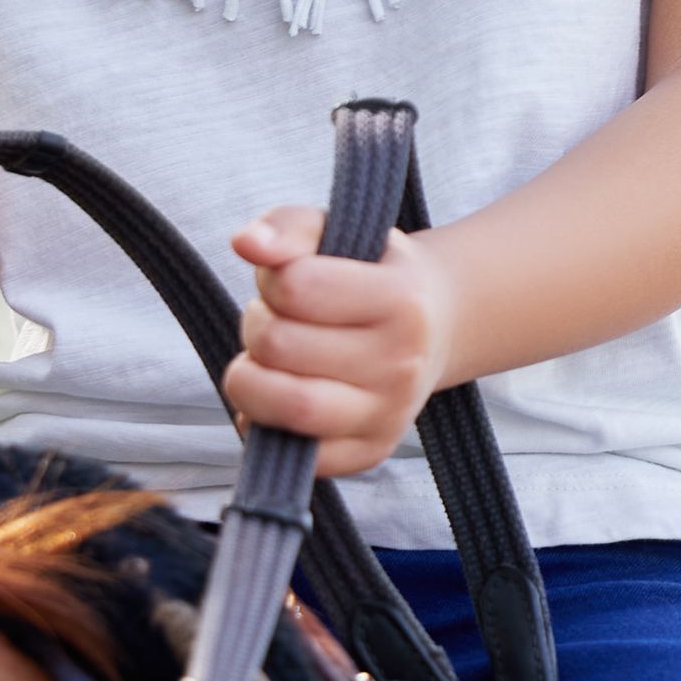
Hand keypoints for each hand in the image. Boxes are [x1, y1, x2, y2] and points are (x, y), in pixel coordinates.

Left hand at [222, 210, 454, 477]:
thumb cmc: (370, 273)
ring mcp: (389, 414)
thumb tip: (246, 245)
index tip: (286, 280)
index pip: (295, 287)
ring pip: (285, 408)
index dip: (272, 279)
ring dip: (251, 380)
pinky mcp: (371, 452)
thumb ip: (287, 226)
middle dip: (257, 326)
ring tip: (268, 361)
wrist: (435, 326)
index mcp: (401, 299)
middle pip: (278, 346)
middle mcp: (401, 363)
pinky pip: (296, 454)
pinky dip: (267, 426)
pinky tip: (280, 396)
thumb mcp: (339, 233)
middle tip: (275, 320)